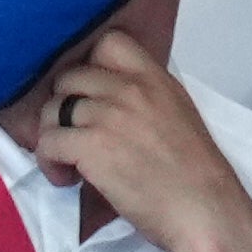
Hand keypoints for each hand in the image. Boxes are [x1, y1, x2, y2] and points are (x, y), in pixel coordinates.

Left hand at [31, 30, 251, 251]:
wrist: (203, 209)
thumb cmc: (196, 172)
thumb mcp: (178, 116)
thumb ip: (146, 101)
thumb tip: (109, 107)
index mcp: (157, 78)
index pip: (110, 42)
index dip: (91, 66)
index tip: (92, 94)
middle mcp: (131, 88)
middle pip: (70, 77)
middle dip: (63, 105)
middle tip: (74, 134)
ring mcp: (108, 115)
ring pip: (52, 110)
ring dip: (52, 137)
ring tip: (68, 162)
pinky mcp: (90, 146)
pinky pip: (48, 143)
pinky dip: (50, 163)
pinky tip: (68, 179)